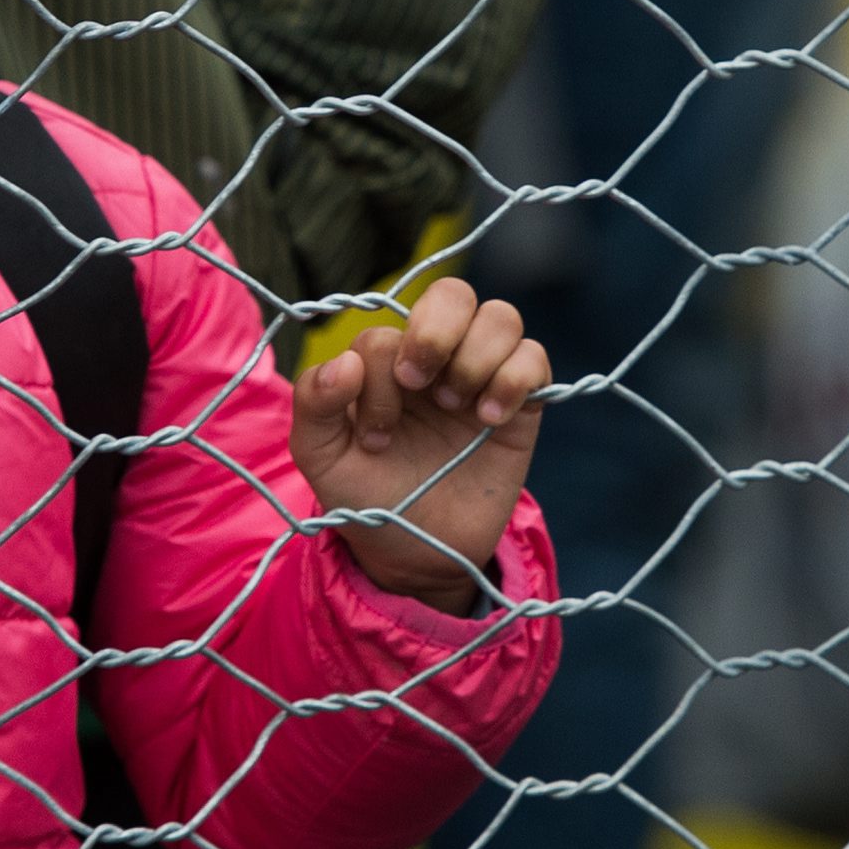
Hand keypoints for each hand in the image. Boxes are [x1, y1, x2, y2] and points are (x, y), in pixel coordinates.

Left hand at [289, 278, 548, 612]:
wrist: (417, 554)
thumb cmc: (368, 498)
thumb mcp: (322, 456)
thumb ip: (314, 404)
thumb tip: (344, 363)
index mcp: (387, 362)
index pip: (389, 330)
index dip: (379, 376)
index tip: (376, 436)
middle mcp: (438, 358)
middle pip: (453, 293)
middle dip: (434, 332)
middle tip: (418, 384)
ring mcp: (482, 376)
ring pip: (500, 316)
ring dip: (476, 356)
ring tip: (459, 408)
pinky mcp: (522, 404)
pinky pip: (534, 357)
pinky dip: (513, 379)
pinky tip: (489, 420)